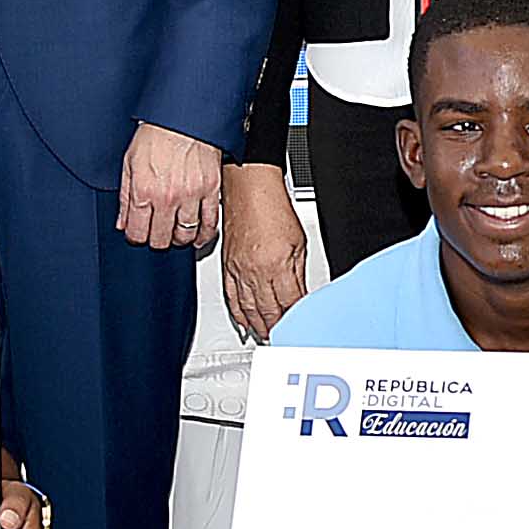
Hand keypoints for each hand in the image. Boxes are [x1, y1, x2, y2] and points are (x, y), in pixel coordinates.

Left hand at [118, 122, 225, 252]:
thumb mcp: (129, 162)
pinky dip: (204, 235)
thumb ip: (124, 196)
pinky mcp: (211, 190)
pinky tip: (198, 236)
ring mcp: (191, 195)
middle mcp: (167, 197)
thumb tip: (122, 222)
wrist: (184, 115)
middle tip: (156, 232)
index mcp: (143, 190)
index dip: (136, 237)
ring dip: (179, 239)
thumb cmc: (156, 133)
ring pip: (185, 235)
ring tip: (175, 233)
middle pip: (161, 239)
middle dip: (156, 239)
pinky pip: (210, 223)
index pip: (138, 233)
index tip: (139, 233)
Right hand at [222, 164, 314, 340]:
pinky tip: (245, 322)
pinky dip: (239, 313)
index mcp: (277, 266)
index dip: (296, 320)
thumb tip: (302, 296)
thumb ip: (299, 274)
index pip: (289, 305)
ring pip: (248, 310)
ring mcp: (238, 271)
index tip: (301, 329)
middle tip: (284, 340)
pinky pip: (231, 298)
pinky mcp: (227, 267)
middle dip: (277, 329)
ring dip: (258, 326)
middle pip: (267, 313)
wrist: (248, 189)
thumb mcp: (299, 243)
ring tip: (267, 336)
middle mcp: (255, 272)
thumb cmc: (273, 208)